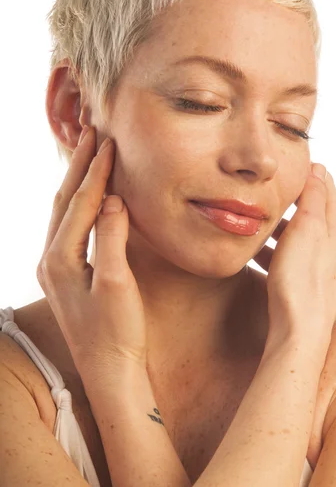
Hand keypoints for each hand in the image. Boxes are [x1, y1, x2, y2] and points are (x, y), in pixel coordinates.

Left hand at [36, 126, 146, 389]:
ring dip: (76, 180)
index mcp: (60, 259)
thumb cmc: (117, 332)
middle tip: (91, 131)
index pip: (80, 203)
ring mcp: (55, 267)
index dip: (96, 171)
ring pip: (63, 212)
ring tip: (89, 153)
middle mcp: (50, 259)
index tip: (109, 141)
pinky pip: (68, 226)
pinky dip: (80, 203)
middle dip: (78, 165)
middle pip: (64, 200)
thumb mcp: (118, 285)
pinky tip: (91, 195)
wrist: (110, 371)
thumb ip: (112, 238)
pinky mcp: (66, 273)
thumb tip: (113, 198)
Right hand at [252, 163, 335, 359]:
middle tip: (261, 190)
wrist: (299, 329)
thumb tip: (316, 168)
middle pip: (308, 205)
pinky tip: (252, 250)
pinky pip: (287, 250)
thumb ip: (313, 195)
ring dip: (275, 222)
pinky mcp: (305, 275)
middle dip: (286, 197)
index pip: (323, 183)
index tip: (280, 167)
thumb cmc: (302, 278)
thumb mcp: (307, 227)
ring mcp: (319, 258)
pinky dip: (272, 245)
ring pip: (295, 229)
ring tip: (252, 219)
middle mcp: (333, 239)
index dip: (303, 172)